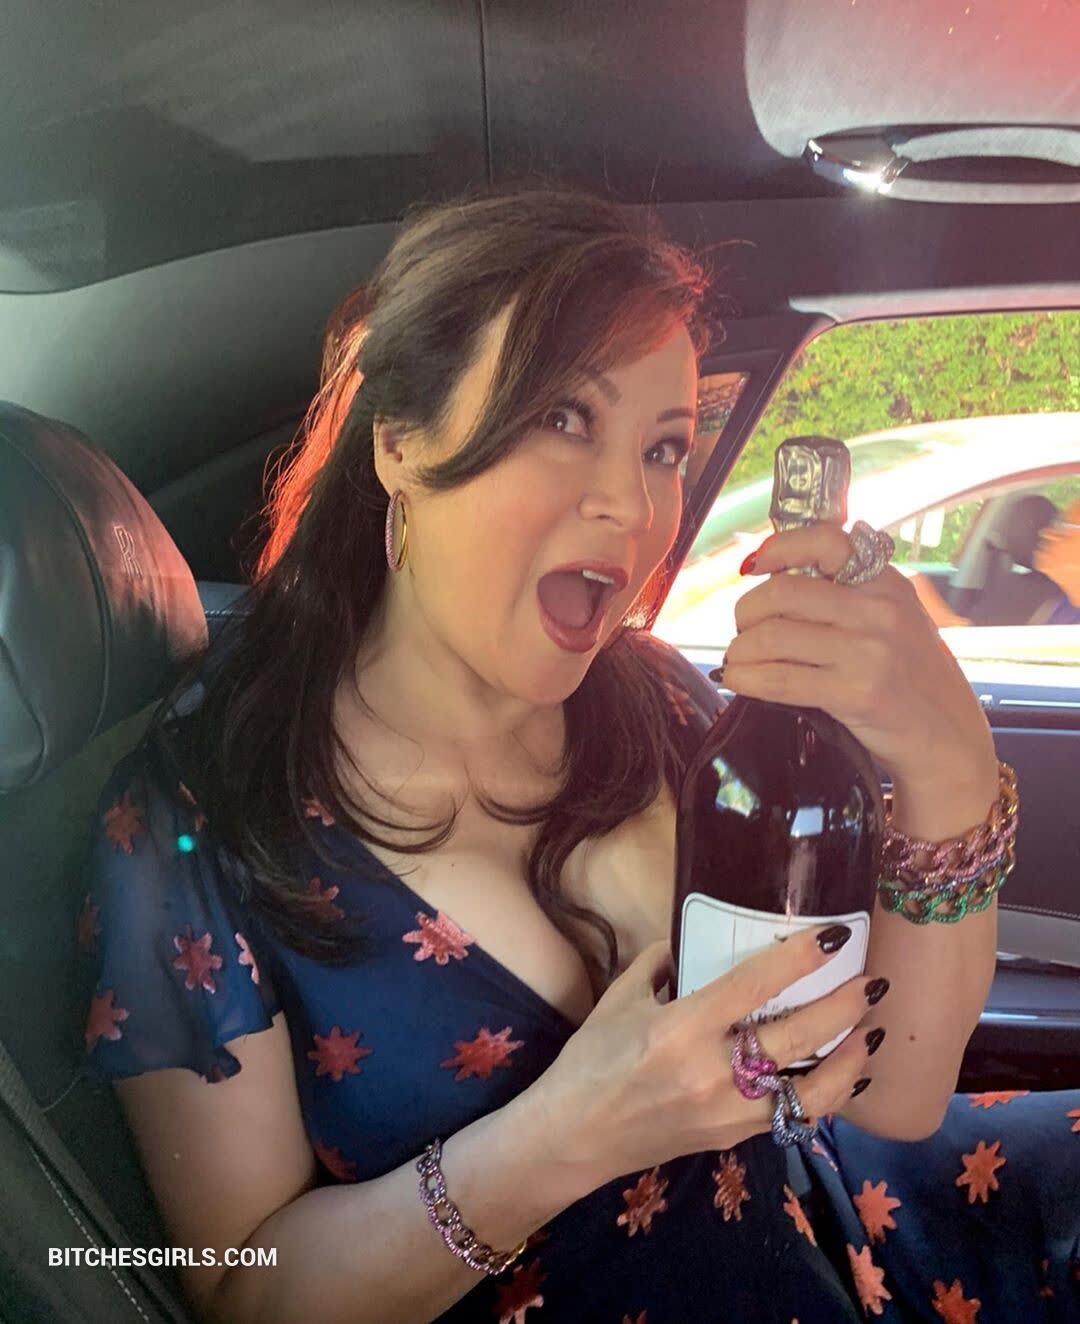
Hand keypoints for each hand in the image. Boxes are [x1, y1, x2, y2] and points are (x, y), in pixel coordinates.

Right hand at [529, 929, 884, 1185]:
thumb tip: (695, 938)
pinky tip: (846, 1074)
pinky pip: (795, 1116)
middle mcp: (712, 1072)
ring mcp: (728, 1112)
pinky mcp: (733, 1137)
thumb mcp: (619, 999)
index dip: (799, 959)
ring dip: (850, 1060)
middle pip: (797, 1038)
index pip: (753, 987)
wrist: (573, 1137)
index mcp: (680, 1029)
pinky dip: (828, 1094)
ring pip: (812, 1090)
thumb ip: (660, 963)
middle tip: (871, 982)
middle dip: (843, 1007)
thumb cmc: (590, 1061)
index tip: (835, 937)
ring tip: (871, 1031)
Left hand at [723, 523, 997, 795]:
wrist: (947, 736)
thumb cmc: (910, 677)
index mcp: (886, 582)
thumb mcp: (894, 619)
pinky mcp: (856, 693)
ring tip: (740, 660)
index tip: (755, 566)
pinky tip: (739, 680)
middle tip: (744, 630)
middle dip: (746, 611)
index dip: (779, 547)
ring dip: (741, 650)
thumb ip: (848, 595)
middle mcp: (879, 610)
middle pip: (783, 592)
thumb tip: (772, 576)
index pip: (825, 540)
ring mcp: (869, 652)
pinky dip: (746, 678)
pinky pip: (779, 680)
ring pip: (773, 636)